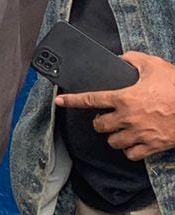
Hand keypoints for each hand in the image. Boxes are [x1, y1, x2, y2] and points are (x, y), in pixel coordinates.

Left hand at [54, 52, 174, 159]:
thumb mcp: (153, 64)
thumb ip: (132, 59)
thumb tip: (121, 59)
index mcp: (124, 97)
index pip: (90, 99)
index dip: (71, 100)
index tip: (60, 101)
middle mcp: (127, 117)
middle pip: (99, 125)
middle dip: (100, 121)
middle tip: (106, 117)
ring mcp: (139, 134)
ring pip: (113, 142)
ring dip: (113, 136)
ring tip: (120, 129)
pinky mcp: (152, 146)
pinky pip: (131, 154)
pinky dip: (129, 150)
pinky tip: (133, 142)